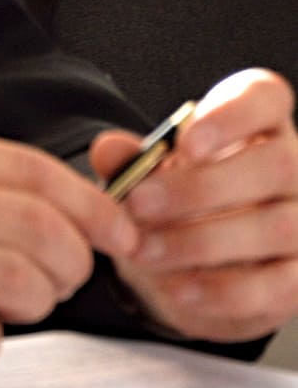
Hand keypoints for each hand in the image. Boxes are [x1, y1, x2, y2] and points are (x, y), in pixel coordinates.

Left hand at [92, 70, 297, 344]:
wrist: (198, 261)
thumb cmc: (181, 199)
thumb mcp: (151, 174)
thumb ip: (131, 160)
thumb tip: (108, 150)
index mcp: (259, 122)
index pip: (265, 98)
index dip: (230, 118)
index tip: (185, 144)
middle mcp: (294, 166)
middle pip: (276, 165)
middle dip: (200, 189)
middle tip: (139, 204)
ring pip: (276, 227)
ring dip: (201, 242)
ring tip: (144, 250)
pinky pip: (274, 285)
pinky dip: (221, 290)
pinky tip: (178, 287)